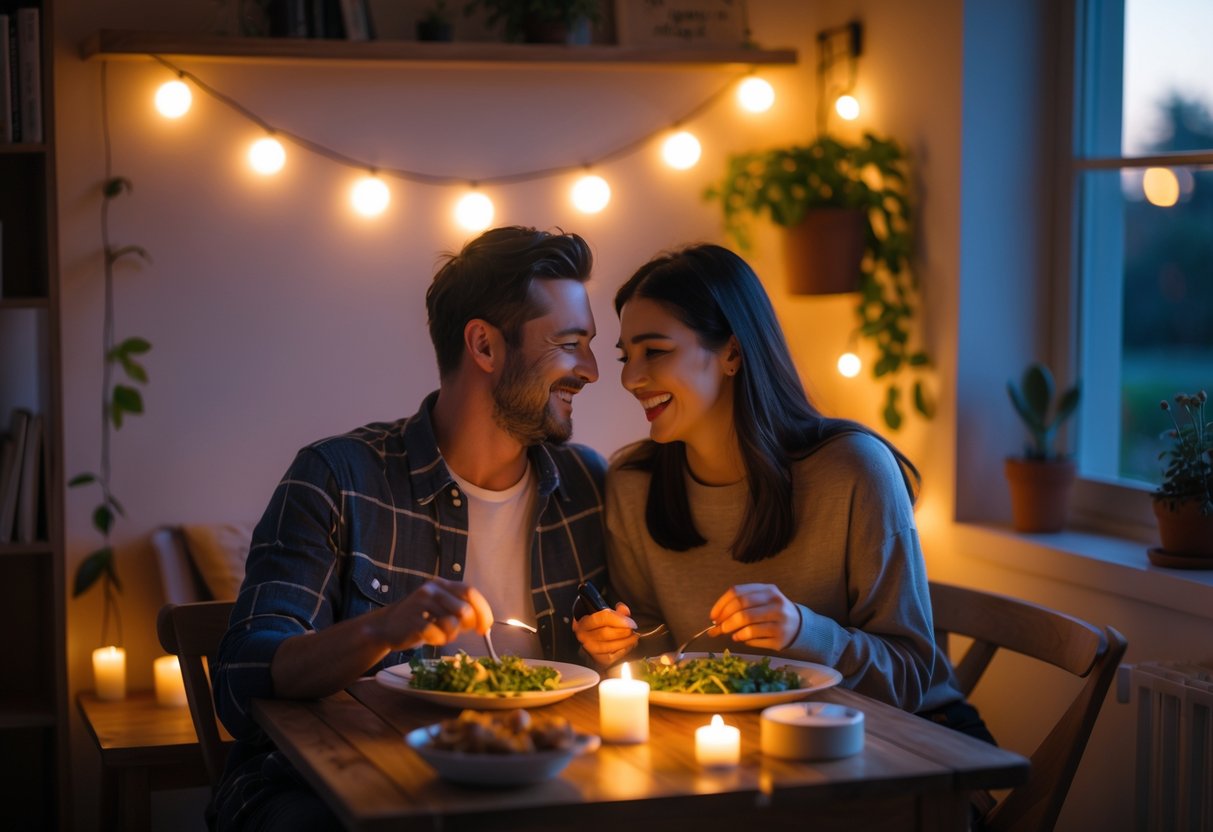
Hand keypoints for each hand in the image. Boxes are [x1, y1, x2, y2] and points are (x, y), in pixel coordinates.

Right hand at [374, 578, 493, 650]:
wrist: (385, 626)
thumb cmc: (419, 619)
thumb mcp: (441, 609)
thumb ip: (460, 611)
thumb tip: (484, 623)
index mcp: (442, 584)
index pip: (470, 592)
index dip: (483, 610)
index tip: (485, 627)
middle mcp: (432, 589)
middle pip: (464, 608)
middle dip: (468, 625)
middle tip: (459, 632)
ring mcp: (420, 603)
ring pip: (451, 623)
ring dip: (450, 634)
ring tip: (440, 634)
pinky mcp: (412, 619)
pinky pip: (436, 633)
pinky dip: (438, 640)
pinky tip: (430, 638)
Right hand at [572, 602, 638, 666]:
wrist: (594, 640)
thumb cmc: (601, 626)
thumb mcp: (606, 615)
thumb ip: (617, 612)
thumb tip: (625, 611)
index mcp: (584, 622)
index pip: (602, 618)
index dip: (619, 619)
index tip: (631, 622)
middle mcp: (584, 637)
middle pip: (606, 633)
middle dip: (624, 631)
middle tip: (634, 628)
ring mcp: (591, 649)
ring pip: (611, 646)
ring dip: (627, 641)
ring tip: (635, 636)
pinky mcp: (600, 659)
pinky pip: (615, 655)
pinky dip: (626, 649)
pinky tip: (631, 644)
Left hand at [710, 583, 800, 650]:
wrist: (798, 625)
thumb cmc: (771, 611)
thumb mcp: (760, 600)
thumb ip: (739, 604)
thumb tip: (715, 619)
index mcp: (767, 589)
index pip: (737, 592)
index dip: (721, 605)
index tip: (713, 616)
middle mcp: (775, 603)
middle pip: (741, 608)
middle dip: (725, 619)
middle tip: (717, 627)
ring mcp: (779, 620)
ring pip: (747, 624)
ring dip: (731, 630)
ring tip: (729, 633)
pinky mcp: (780, 637)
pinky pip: (753, 638)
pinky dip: (742, 638)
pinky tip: (740, 637)